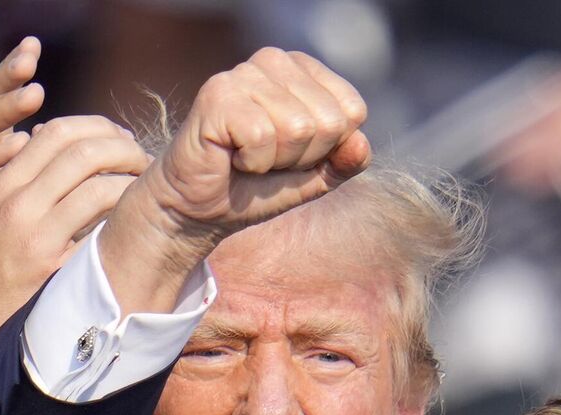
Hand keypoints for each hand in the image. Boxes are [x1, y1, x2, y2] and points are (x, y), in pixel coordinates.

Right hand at [0, 114, 150, 353]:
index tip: (117, 138)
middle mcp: (19, 204)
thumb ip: (12, 176)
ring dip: (132, 183)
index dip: (97, 128)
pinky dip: (124, 222)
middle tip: (141, 160)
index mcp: (2, 184)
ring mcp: (37, 237)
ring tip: (145, 190)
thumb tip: (43, 138)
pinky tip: (134, 225)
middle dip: (124, 148)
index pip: (57, 132)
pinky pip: (100, 235)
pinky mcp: (54, 271)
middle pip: (84, 152)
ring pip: (99, 189)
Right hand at [100, 48, 370, 312]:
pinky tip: (231, 157)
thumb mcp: (313, 176)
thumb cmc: (254, 186)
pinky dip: (252, 162)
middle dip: (301, 157)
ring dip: (275, 161)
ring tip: (248, 159)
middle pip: (330, 121)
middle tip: (266, 161)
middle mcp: (274, 61)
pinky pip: (263, 137)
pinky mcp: (218, 94)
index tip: (291, 155)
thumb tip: (362, 143)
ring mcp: (244, 73)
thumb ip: (345, 161)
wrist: (198, 208)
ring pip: (298, 128)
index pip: (352, 110)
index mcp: (302, 70)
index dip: (327, 149)